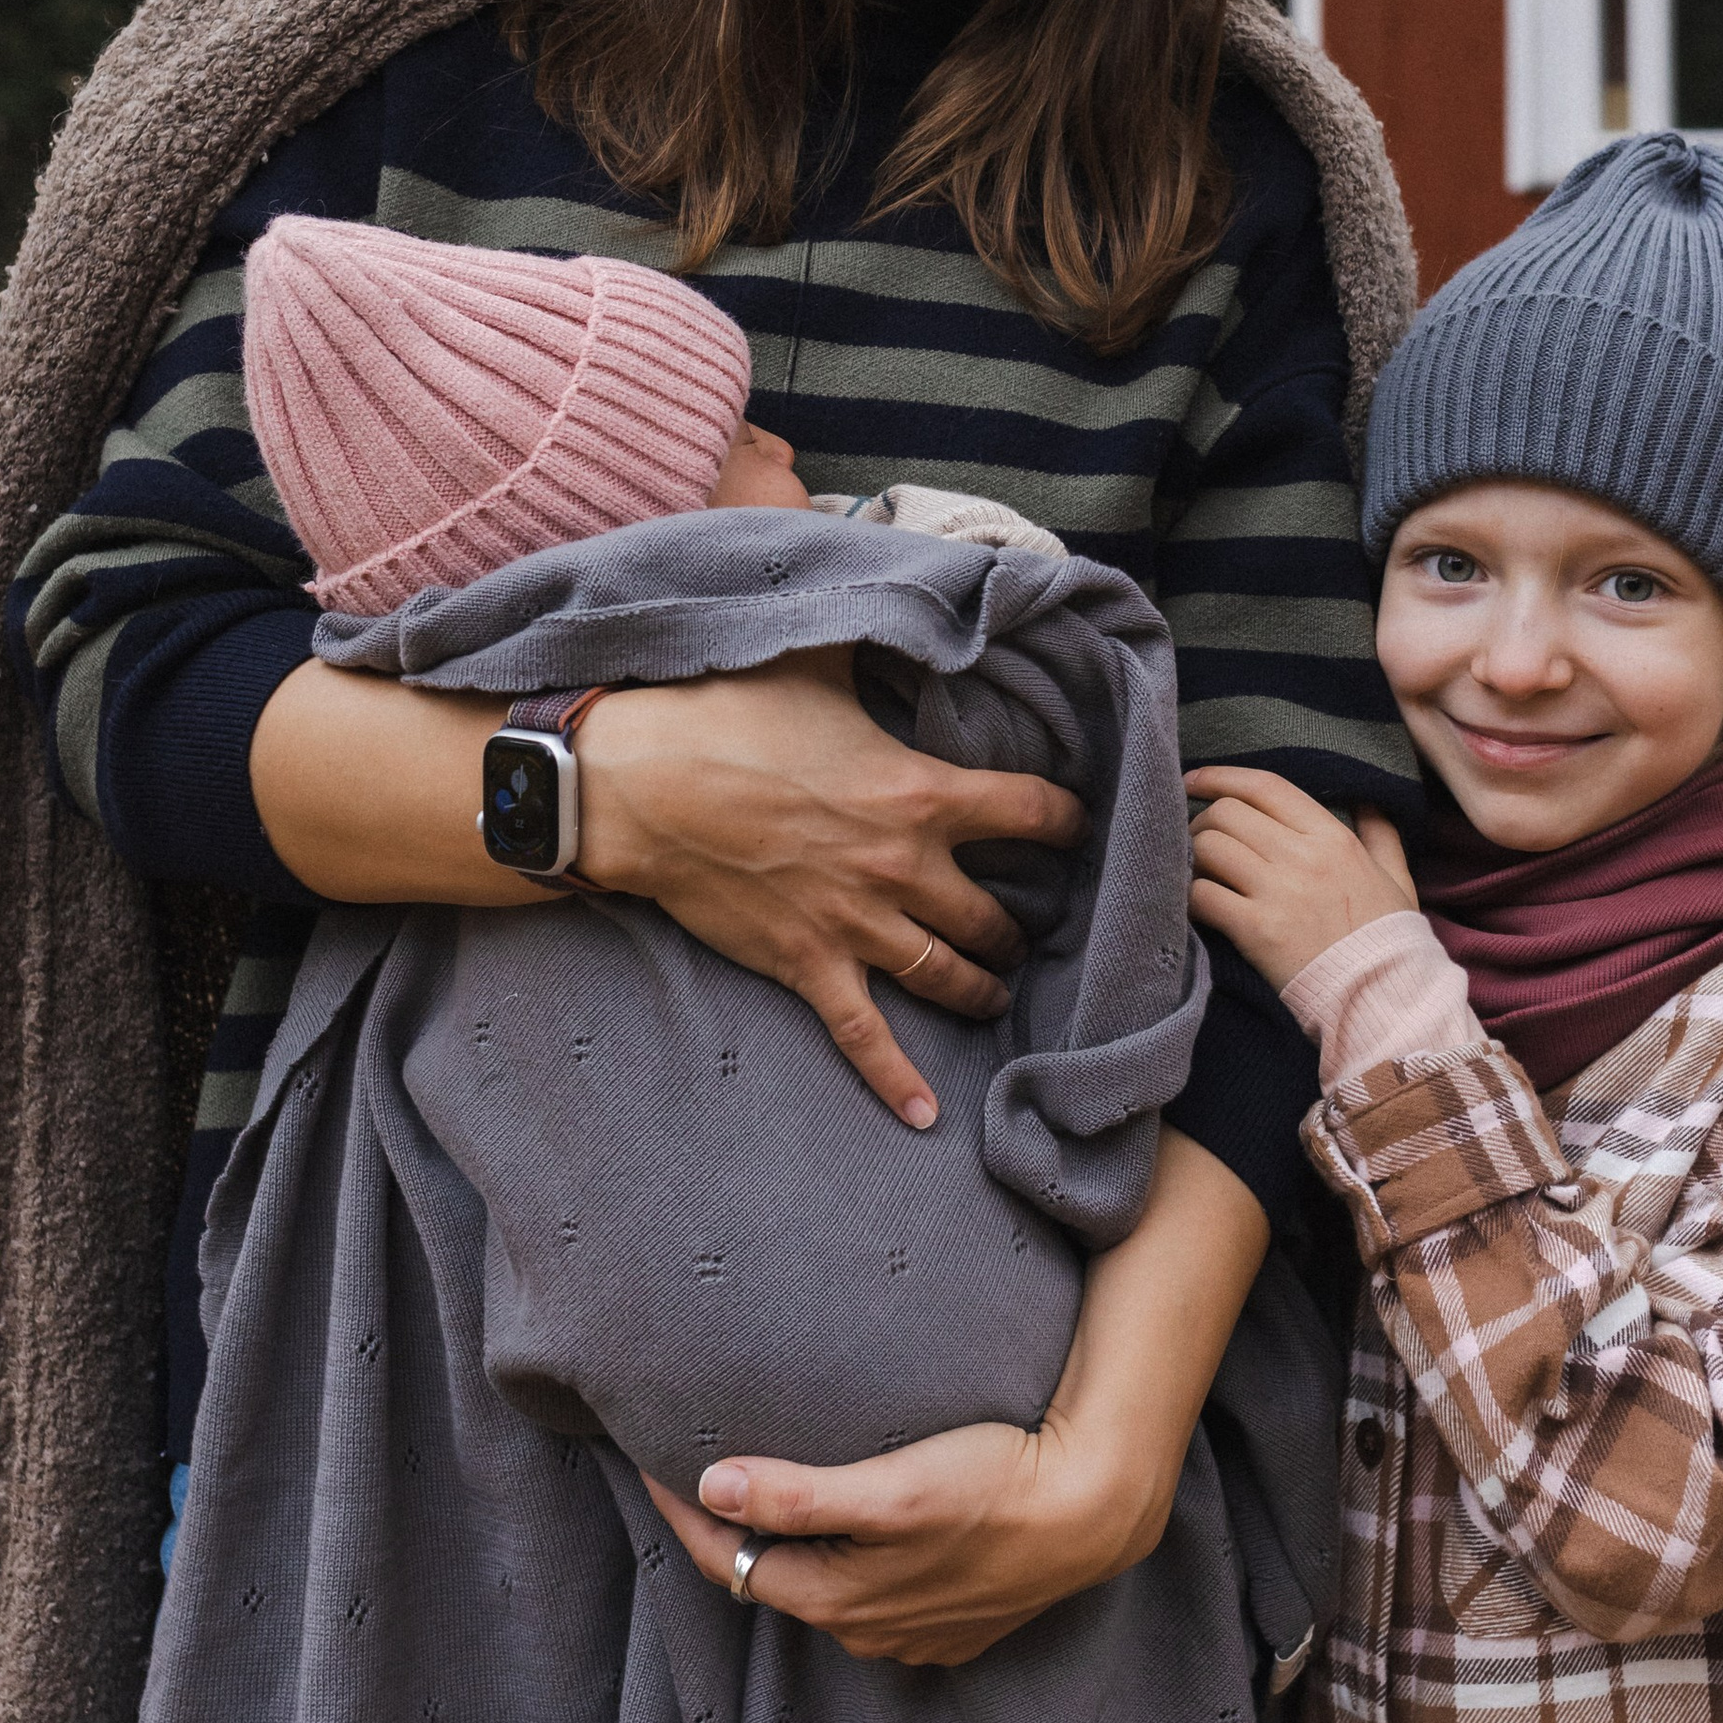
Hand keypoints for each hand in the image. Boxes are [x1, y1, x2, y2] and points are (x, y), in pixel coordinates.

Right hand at [574, 653, 1082, 1127]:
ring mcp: (858, 926)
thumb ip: (883, 644)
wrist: (643, 787)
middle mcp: (905, 868)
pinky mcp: (809, 966)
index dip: (1068, 818)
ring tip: (994, 988)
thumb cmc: (729, 716)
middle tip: (1027, 926)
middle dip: (1020, 926)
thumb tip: (922, 606)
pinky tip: (929, 1117)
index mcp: (922, 794)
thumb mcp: (820, 661)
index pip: (1035, 813)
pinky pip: (865, 1038)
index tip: (1079, 824)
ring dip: (982, 987)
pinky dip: (899, 1081)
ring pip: (950, 977)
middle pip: (998, 917)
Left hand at [645, 1412, 1148, 1666]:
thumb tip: (712, 1485)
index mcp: (836, 1599)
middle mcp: (866, 1632)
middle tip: (701, 1469)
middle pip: (775, 1577)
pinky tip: (862, 1527)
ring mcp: (914, 1636)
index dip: (684, 1512)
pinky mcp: (956, 1624)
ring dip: (798, 1547)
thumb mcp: (888, 1489)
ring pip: (828, 1589)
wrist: (1092, 1513)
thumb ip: (797, 1495)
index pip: (727, 1560)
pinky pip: (879, 1598)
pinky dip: (853, 1563)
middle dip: (735, 1530)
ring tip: (779, 1491)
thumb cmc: (991, 1487)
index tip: (648, 1461)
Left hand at [1186, 766, 1420, 995]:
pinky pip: (1203, 895)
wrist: (1383, 995)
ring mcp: (1278, 892)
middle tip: (1201, 841)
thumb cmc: (1388, 937)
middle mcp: (1302, 856)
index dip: (1222, 776)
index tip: (1194, 780)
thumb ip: (1381, 834)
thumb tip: (1367, 801)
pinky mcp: (1256, 930)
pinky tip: (1198, 905)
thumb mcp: (1396, 877)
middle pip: (1227, 813)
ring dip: (1194, 857)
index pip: (1265, 787)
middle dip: (1203, 822)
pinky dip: (1191, 897)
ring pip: (1209, 847)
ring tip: (1200, 873)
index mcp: (1333, 837)